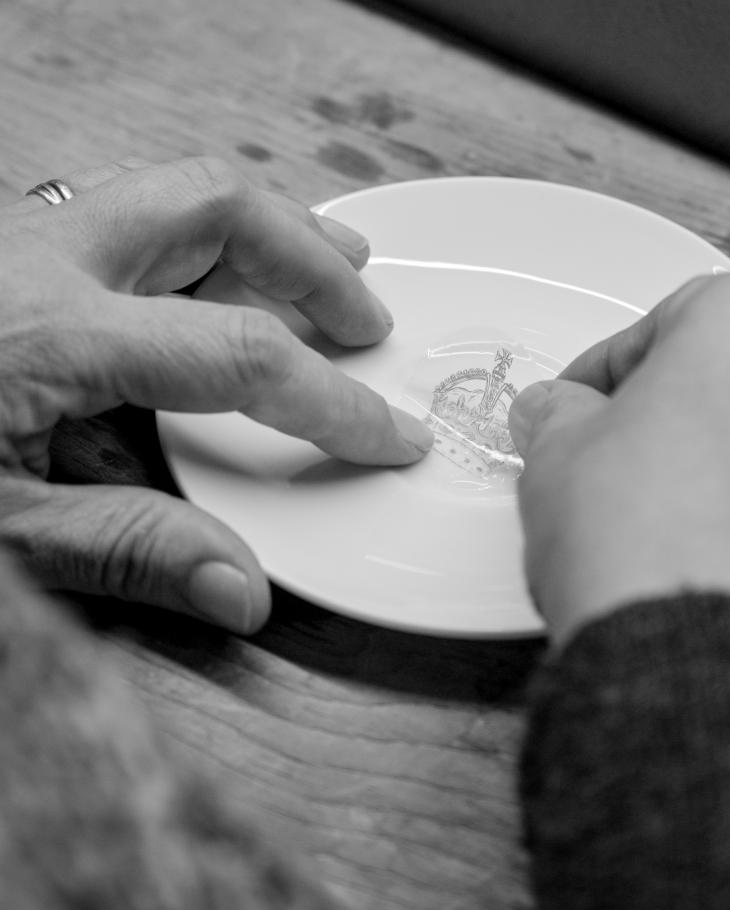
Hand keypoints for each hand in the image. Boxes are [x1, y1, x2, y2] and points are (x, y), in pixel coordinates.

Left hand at [0, 157, 431, 632]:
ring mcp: (25, 237)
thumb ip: (127, 556)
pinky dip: (214, 242)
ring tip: (340, 265)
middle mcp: (41, 257)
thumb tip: (244, 591)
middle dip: (313, 260)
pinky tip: (237, 280)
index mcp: (42, 330)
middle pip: (215, 209)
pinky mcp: (16, 248)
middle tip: (368, 318)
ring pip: (179, 192)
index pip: (236, 352)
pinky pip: (139, 217)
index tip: (386, 434)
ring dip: (273, 228)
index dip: (329, 401)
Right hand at [509, 272, 729, 689]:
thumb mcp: (558, 455)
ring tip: (695, 513)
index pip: (667, 324)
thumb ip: (559, 415)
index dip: (611, 370)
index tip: (585, 403)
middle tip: (644, 448)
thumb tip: (558, 412)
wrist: (709, 662)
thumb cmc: (647, 540)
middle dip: (697, 401)